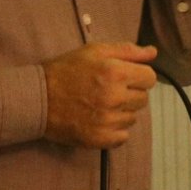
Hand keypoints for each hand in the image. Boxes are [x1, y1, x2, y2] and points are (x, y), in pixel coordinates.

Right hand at [42, 42, 158, 148]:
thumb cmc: (66, 70)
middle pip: (143, 99)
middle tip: (109, 90)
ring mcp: (106, 120)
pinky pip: (123, 137)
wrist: (37, 98)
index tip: (125, 77)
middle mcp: (114, 97)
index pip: (149, 78)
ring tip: (100, 104)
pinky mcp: (98, 139)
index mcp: (116, 73)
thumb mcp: (95, 51)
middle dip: (130, 93)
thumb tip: (153, 53)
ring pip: (132, 118)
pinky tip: (100, 120)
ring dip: (122, 112)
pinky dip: (115, 130)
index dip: (139, 76)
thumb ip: (128, 50)